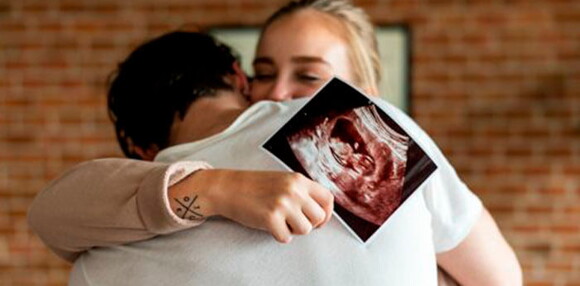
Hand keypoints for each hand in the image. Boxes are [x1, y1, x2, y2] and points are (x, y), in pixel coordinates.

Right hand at [169, 169, 333, 242]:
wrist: (228, 188)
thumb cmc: (254, 186)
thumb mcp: (283, 180)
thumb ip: (301, 191)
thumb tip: (320, 211)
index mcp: (299, 180)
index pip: (328, 199)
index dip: (326, 213)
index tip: (318, 219)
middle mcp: (294, 190)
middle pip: (319, 217)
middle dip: (309, 224)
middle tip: (294, 222)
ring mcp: (283, 204)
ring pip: (305, 230)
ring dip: (293, 230)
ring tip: (280, 221)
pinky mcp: (270, 218)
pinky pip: (286, 237)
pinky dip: (278, 235)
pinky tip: (269, 225)